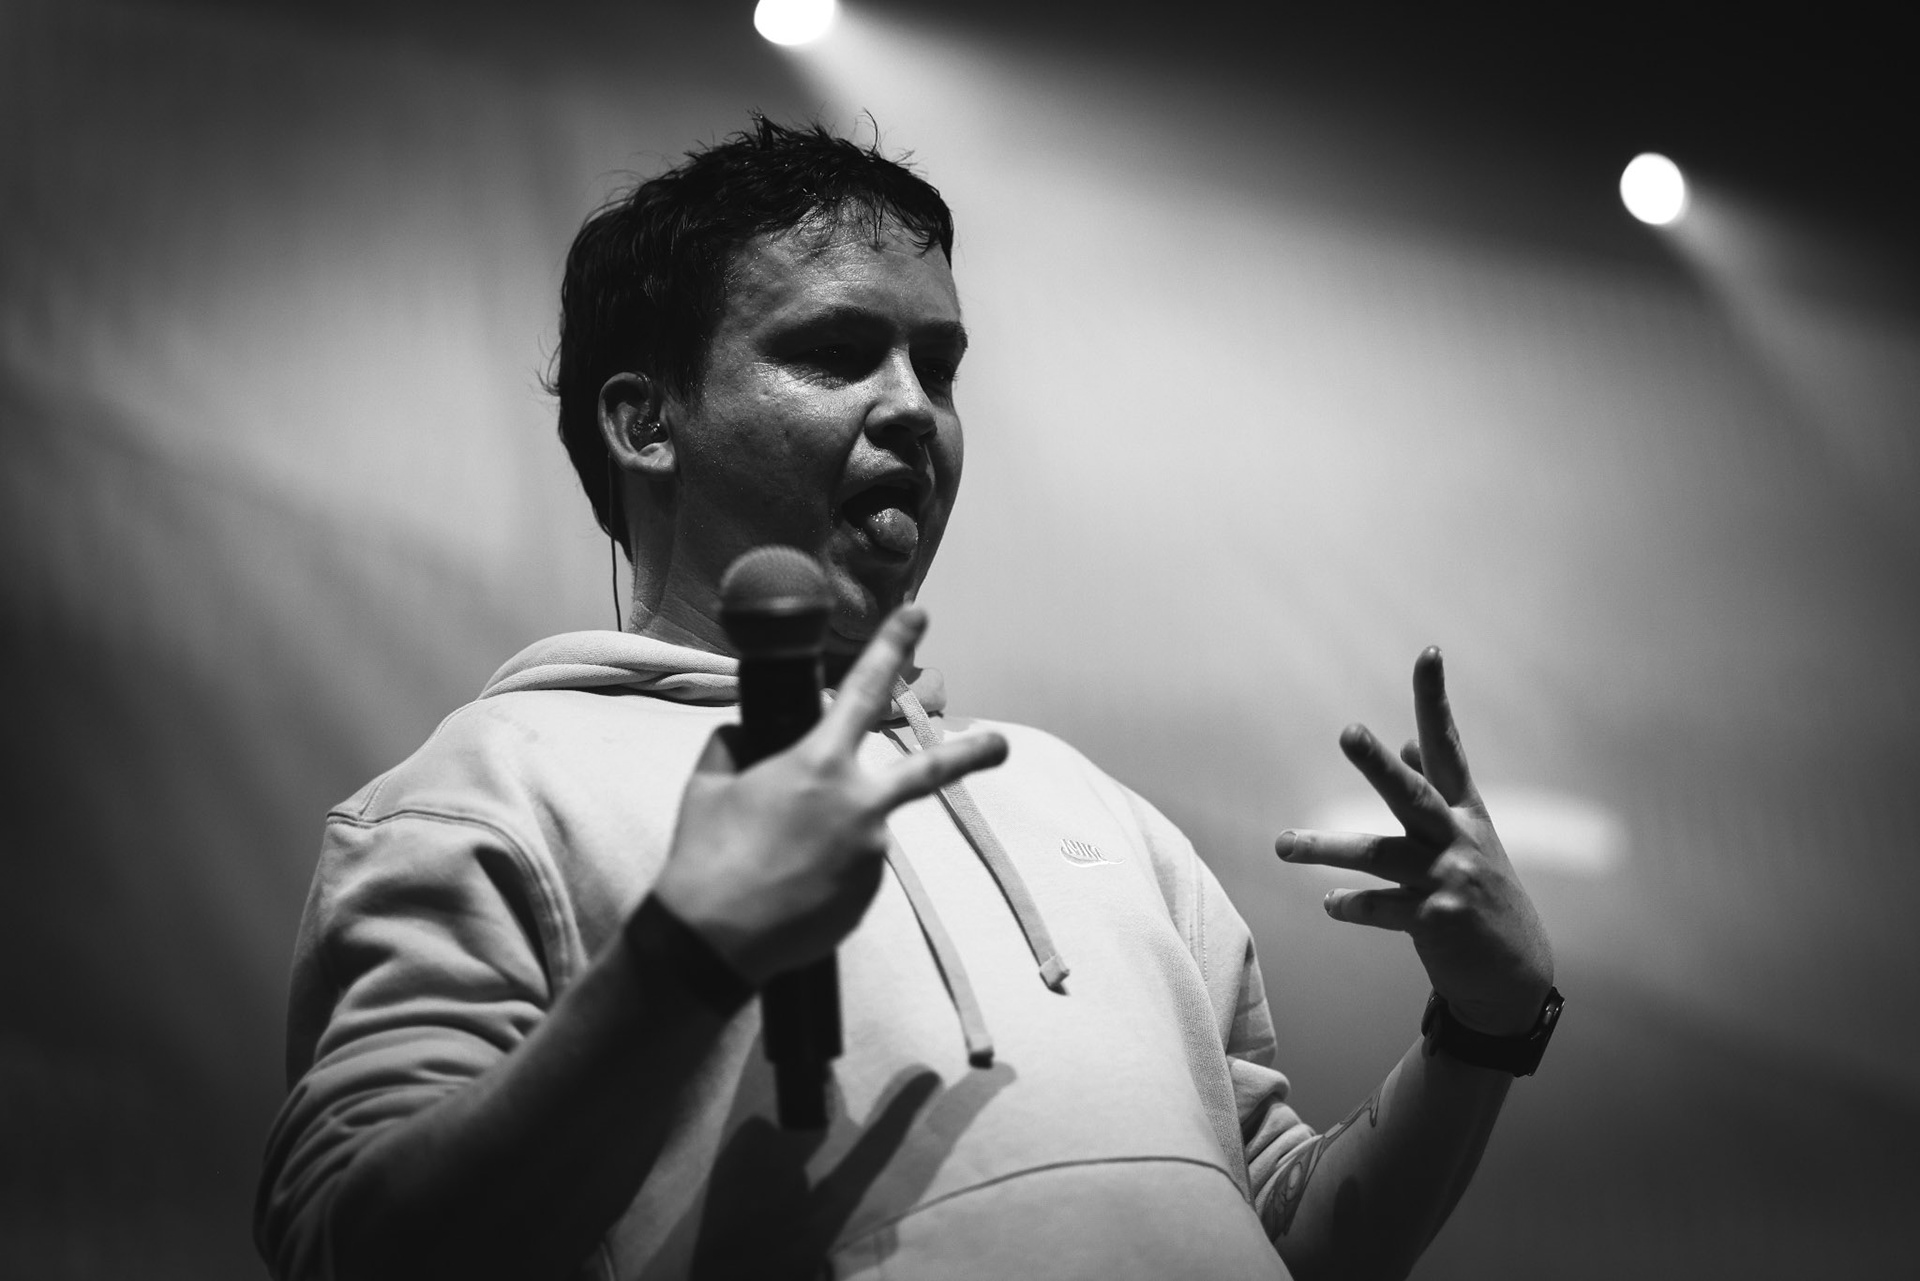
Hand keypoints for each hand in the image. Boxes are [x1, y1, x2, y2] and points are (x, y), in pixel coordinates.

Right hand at [651, 606, 1007, 986]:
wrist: (712, 942)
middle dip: (974, 753)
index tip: (918, 615)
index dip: (893, 646)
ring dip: (831, 842)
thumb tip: (750, 736)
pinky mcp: (868, 897)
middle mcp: (859, 804)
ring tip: (778, 867)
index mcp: (818, 764)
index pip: (865, 690)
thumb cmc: (704, 858)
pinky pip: (852, 873)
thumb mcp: (710, 784)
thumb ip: (738, 746)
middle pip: (932, 768)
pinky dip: (826, 875)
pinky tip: (789, 891)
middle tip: (1003, 744)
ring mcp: (870, 855)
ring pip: (862, 831)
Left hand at [1276, 648, 1553, 1035]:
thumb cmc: (1480, 897)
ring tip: (1283, 845)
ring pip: (1379, 855)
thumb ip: (1438, 792)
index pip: (1448, 746)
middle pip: (1413, 794)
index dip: (1435, 700)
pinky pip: (1381, 908)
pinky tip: (1330, 903)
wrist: (1515, 976)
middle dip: (1379, 764)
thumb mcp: (1468, 839)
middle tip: (1348, 731)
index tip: (1429, 652)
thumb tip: (1412, 743)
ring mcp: (1450, 881)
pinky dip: (1352, 904)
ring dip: (1327, 849)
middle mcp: (1460, 839)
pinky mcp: (1438, 922)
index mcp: (1466, 812)